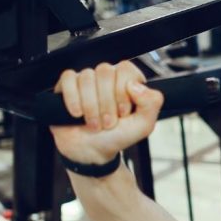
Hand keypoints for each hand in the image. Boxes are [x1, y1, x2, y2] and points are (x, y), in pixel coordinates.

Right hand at [49, 61, 163, 164]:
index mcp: (127, 82)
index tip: (123, 113)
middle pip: (105, 71)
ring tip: (94, 124)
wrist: (92, 152)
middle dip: (106, 102)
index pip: (126, 69)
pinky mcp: (67, 85)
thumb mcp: (143, 125)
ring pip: (87, 77)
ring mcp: (87, 80)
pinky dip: (73, 99)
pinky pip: (68, 78)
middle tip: (108, 122)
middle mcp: (107, 78)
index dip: (123, 91)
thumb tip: (135, 85)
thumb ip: (152, 103)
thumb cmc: (117, 137)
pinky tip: (77, 114)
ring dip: (91, 106)